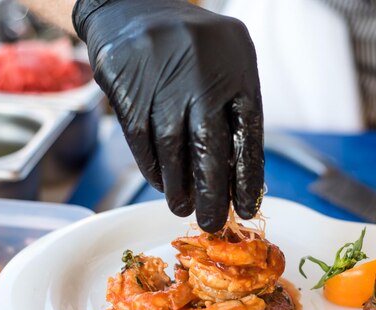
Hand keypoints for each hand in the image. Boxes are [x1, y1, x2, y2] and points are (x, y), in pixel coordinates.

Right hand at [73, 0, 263, 231]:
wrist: (133, 8)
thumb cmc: (190, 47)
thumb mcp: (227, 64)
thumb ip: (233, 111)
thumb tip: (236, 175)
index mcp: (237, 68)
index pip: (248, 135)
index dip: (247, 178)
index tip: (246, 207)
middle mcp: (202, 74)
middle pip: (210, 149)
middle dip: (212, 193)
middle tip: (212, 222)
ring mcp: (162, 81)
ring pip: (172, 150)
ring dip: (178, 187)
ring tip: (183, 208)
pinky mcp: (127, 88)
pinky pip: (141, 142)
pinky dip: (153, 169)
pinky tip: (161, 183)